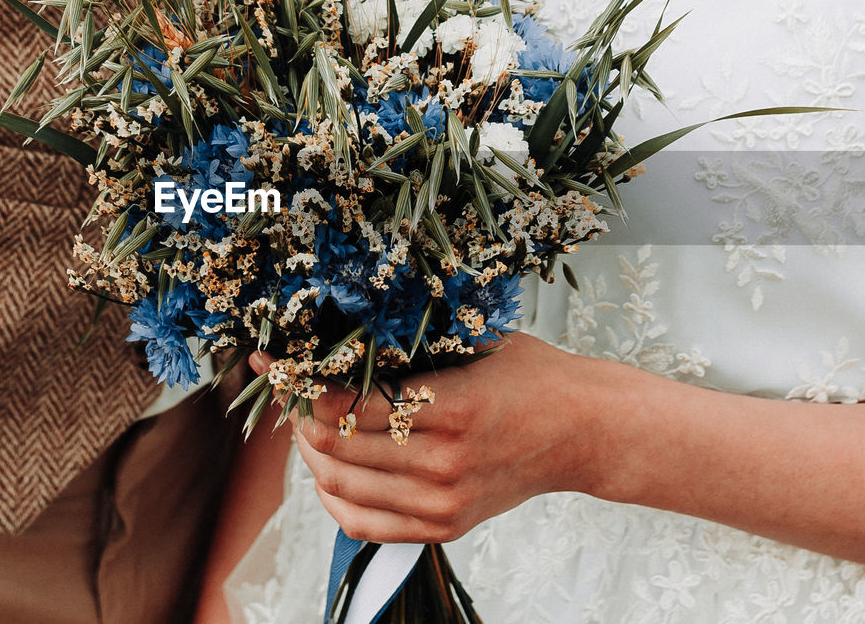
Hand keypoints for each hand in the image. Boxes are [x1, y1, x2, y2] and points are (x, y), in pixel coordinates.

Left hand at [249, 333, 615, 543]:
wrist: (582, 431)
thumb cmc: (529, 375)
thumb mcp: (472, 342)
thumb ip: (409, 347)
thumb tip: (335, 337)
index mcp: (453, 407)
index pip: (347, 405)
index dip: (302, 384)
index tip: (282, 363)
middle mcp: (444, 463)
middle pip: (334, 447)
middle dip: (298, 416)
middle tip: (290, 390)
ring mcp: (442, 502)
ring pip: (339, 486)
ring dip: (310, 452)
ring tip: (306, 423)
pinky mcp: (443, 526)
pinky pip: (361, 524)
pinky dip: (332, 496)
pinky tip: (327, 469)